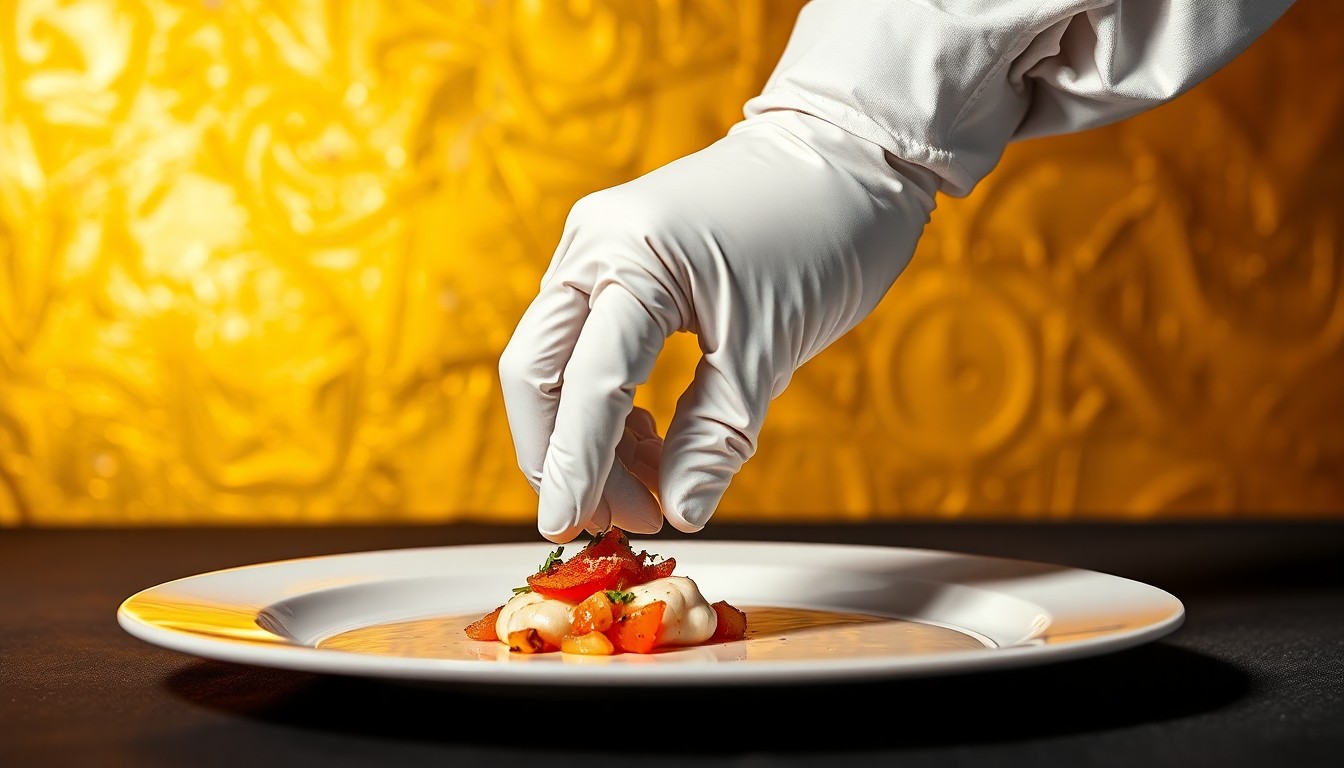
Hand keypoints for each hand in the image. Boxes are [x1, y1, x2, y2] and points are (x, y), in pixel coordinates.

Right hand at [499, 110, 937, 542]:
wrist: (850, 151)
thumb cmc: (822, 232)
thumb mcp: (773, 345)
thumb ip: (718, 434)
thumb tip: (680, 512)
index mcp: (631, 257)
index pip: (584, 382)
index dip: (572, 465)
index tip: (564, 530)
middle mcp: (596, 244)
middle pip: (537, 370)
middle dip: (561, 452)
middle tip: (608, 518)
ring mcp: (601, 247)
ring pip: (561, 362)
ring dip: (589, 435)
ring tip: (646, 493)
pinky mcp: (622, 260)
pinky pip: (592, 343)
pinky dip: (610, 402)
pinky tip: (649, 440)